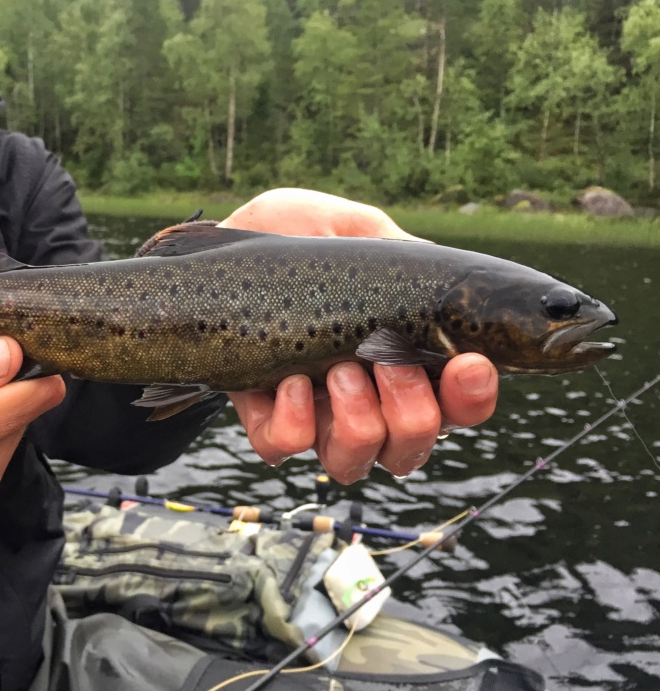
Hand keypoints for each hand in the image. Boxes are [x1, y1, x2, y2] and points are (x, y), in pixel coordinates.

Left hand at [222, 188, 498, 482]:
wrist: (218, 248)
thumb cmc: (294, 241)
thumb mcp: (353, 228)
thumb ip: (400, 250)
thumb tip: (437, 278)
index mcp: (405, 358)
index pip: (460, 405)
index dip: (473, 398)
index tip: (469, 364)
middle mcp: (367, 400)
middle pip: (411, 448)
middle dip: (412, 412)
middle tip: (385, 360)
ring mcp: (314, 414)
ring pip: (353, 462)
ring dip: (358, 423)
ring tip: (339, 372)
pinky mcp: (262, 416)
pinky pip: (285, 449)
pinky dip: (294, 423)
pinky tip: (288, 382)